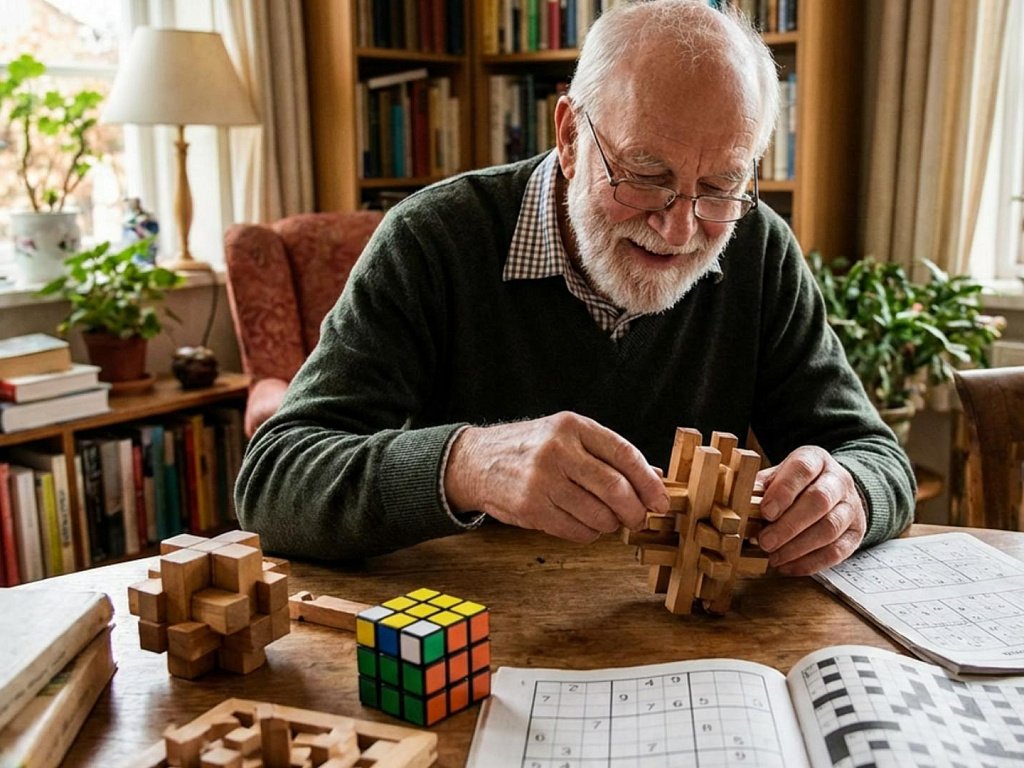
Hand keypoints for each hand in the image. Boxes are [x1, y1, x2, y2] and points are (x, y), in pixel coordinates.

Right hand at [444, 412, 668, 542]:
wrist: (477, 461)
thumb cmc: (529, 448)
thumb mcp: (567, 435)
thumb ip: (608, 453)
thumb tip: (653, 476)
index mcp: (573, 427)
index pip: (625, 455)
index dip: (649, 482)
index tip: (661, 500)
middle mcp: (558, 451)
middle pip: (615, 489)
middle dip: (635, 510)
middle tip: (639, 518)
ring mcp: (542, 480)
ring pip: (598, 515)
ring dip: (611, 524)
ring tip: (607, 520)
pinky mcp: (531, 508)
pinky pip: (576, 531)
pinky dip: (589, 534)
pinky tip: (584, 524)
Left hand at [755, 446, 865, 574]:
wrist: (833, 491)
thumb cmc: (796, 484)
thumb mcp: (777, 477)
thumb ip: (761, 488)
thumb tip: (741, 504)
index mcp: (815, 460)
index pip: (803, 469)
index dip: (784, 491)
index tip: (766, 512)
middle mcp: (838, 480)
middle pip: (819, 501)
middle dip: (789, 525)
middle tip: (765, 541)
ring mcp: (851, 506)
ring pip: (830, 528)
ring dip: (798, 547)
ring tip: (774, 557)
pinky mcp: (856, 532)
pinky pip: (837, 551)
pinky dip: (810, 563)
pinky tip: (789, 566)